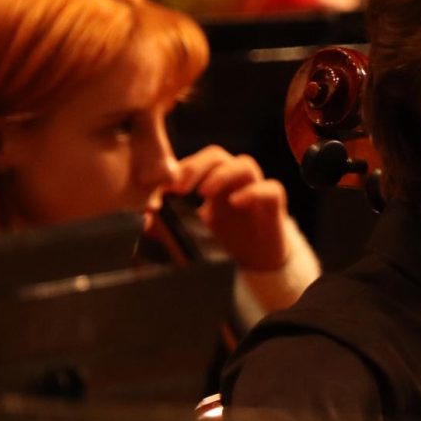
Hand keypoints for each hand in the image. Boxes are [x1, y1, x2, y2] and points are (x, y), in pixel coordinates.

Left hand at [169, 146, 290, 271]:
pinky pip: (269, 188)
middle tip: (179, 188)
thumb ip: (168, 229)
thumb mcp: (189, 237)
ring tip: (204, 193)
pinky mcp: (273, 204)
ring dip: (222, 174)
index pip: (193, 162)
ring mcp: (255, 189)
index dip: (177, 170)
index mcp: (209, 182)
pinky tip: (236, 203)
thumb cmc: (223, 245)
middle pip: (216, 155)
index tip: (160, 189)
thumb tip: (146, 222)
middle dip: (195, 166)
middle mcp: (232, 181)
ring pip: (244, 164)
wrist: (256, 265)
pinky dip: (253, 192)